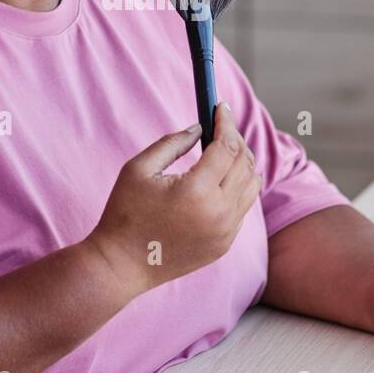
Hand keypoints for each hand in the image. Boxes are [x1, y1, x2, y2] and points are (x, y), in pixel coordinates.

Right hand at [86, 103, 261, 297]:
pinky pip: (242, 207)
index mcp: (197, 191)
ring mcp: (225, 232)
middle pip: (245, 163)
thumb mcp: (139, 169)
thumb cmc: (124, 213)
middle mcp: (219, 213)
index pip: (227, 146)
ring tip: (221, 151)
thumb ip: (172, 142)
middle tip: (220, 126)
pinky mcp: (224, 245)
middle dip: (235, 139)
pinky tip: (218, 180)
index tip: (220, 106)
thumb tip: (199, 128)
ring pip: (251, 185)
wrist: (121, 265)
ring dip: (241, 163)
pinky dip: (237, 187)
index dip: (226, 122)